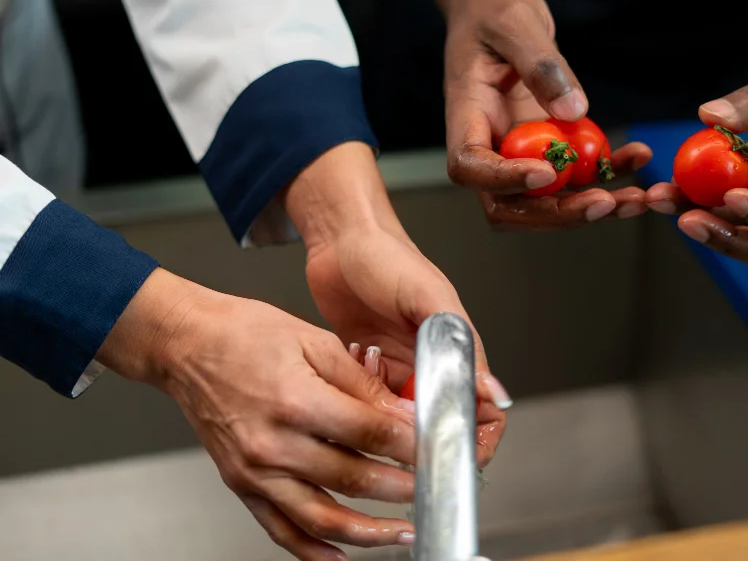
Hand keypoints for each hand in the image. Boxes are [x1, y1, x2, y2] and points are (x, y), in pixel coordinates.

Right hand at [99, 269, 417, 560]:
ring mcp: (254, 470)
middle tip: (432, 489)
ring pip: (321, 518)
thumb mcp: (314, 341)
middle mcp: (272, 443)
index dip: (410, 445)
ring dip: (368, 533)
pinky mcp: (241, 485)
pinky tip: (342, 555)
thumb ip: (362, 383)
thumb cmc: (242, 334)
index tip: (437, 450)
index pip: (369, 433)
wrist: (185, 344)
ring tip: (401, 533)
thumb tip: (404, 413)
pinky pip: (280, 529)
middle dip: (401, 489)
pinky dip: (313, 550)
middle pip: (352, 479)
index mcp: (295, 400)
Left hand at [284, 144, 508, 466]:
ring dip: (383, 411)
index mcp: (459, 349)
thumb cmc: (388, 256)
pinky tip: (353, 362)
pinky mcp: (368, 372)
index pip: (484, 411)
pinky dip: (357, 396)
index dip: (476, 438)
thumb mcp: (427, 295)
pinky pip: (368, 405)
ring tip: (368, 372)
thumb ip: (459, 342)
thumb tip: (494, 392)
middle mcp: (433, 366)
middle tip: (395, 424)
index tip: (455, 454)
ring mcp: (400, 371)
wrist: (339, 239)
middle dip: (419, 434)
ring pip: (400, 420)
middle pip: (441, 424)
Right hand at [445, 0, 652, 228]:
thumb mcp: (515, 23)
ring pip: (546, 203)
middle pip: (509, 204)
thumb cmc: (494, 12)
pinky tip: (639, 158)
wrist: (497, 14)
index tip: (546, 172)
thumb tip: (574, 111)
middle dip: (557, 213)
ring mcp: (520, 155)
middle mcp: (490, 147)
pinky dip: (609, 175)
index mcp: (467, 117)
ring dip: (590, 209)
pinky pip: (577, 177)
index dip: (505, 180)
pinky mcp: (550, 150)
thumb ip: (541, 65)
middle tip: (604, 202)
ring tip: (636, 201)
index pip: (470, 166)